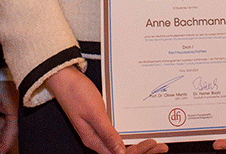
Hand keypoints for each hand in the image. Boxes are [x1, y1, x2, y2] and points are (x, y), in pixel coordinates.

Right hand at [45, 67, 167, 153]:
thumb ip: (107, 133)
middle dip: (143, 151)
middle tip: (162, 147)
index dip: (138, 151)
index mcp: (94, 140)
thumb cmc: (76, 93)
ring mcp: (98, 132)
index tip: (153, 145)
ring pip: (121, 145)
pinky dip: (130, 135)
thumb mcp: (94, 113)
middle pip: (122, 152)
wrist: (64, 79)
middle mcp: (96, 139)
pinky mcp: (99, 123)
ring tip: (156, 144)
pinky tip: (139, 133)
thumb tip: (120, 152)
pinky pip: (117, 135)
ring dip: (138, 145)